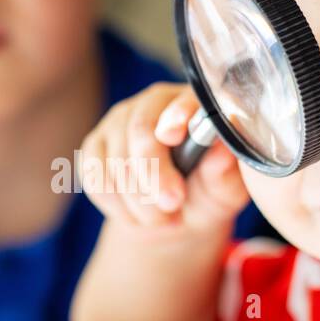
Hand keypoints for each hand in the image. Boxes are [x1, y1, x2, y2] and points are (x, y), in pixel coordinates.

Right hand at [79, 82, 248, 231]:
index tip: (172, 137)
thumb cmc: (207, 192)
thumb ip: (224, 171)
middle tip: (172, 205)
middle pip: (140, 131)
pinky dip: (117, 206)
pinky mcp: (94, 145)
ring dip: (139, 201)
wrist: (174, 213)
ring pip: (116, 160)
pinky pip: (95, 177)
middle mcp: (152, 103)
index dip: (176, 116)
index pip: (181, 101)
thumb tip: (221, 152)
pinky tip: (138, 216)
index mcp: (192, 103)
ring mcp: (118, 122)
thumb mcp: (224, 188)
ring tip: (164, 219)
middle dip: (154, 174)